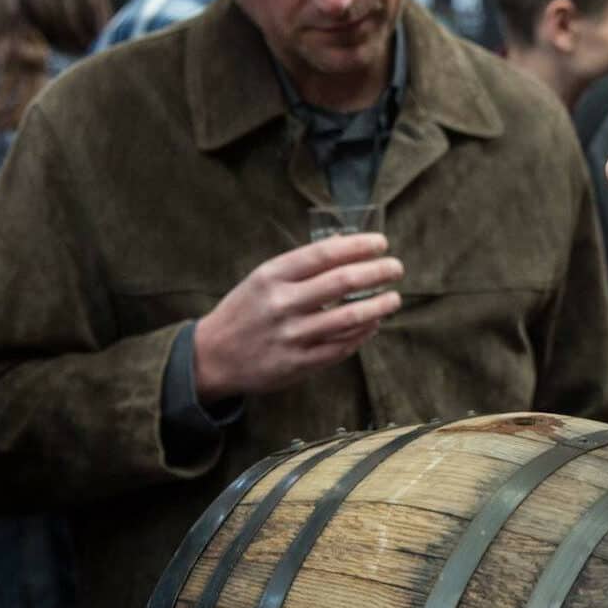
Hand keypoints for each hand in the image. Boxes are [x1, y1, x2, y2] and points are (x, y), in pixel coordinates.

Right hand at [193, 233, 402, 401]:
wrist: (211, 357)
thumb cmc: (245, 311)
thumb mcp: (262, 278)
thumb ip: (301, 266)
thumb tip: (349, 246)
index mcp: (272, 276)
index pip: (324, 254)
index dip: (359, 246)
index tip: (381, 243)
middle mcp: (282, 303)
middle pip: (343, 282)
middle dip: (378, 272)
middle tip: (396, 268)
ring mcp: (291, 335)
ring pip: (349, 317)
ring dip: (379, 305)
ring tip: (393, 298)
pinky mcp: (298, 363)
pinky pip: (342, 346)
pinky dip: (364, 333)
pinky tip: (374, 323)